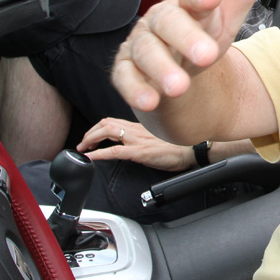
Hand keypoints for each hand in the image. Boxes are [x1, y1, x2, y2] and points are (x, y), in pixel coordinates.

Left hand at [76, 118, 194, 171]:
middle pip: (106, 123)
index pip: (114, 121)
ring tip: (83, 149)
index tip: (91, 136)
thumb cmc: (183, 145)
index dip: (98, 127)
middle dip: (89, 133)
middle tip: (83, 143)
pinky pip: (114, 151)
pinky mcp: (140, 152)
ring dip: (90, 140)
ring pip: (107, 132)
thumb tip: (138, 142)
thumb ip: (147, 136)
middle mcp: (138, 129)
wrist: (195, 149)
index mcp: (142, 126)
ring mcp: (138, 139)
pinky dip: (98, 154)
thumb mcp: (161, 137)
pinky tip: (90, 158)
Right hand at [112, 0, 272, 112]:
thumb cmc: (200, 39)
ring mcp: (139, 43)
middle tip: (207, 57)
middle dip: (186, 39)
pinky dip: (135, 89)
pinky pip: (125, 78)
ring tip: (179, 88)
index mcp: (186, 5)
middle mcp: (159, 20)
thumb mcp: (225, 22)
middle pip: (168, 23)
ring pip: (146, 52)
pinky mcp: (124, 69)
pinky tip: (149, 101)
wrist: (175, 72)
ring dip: (162, 69)